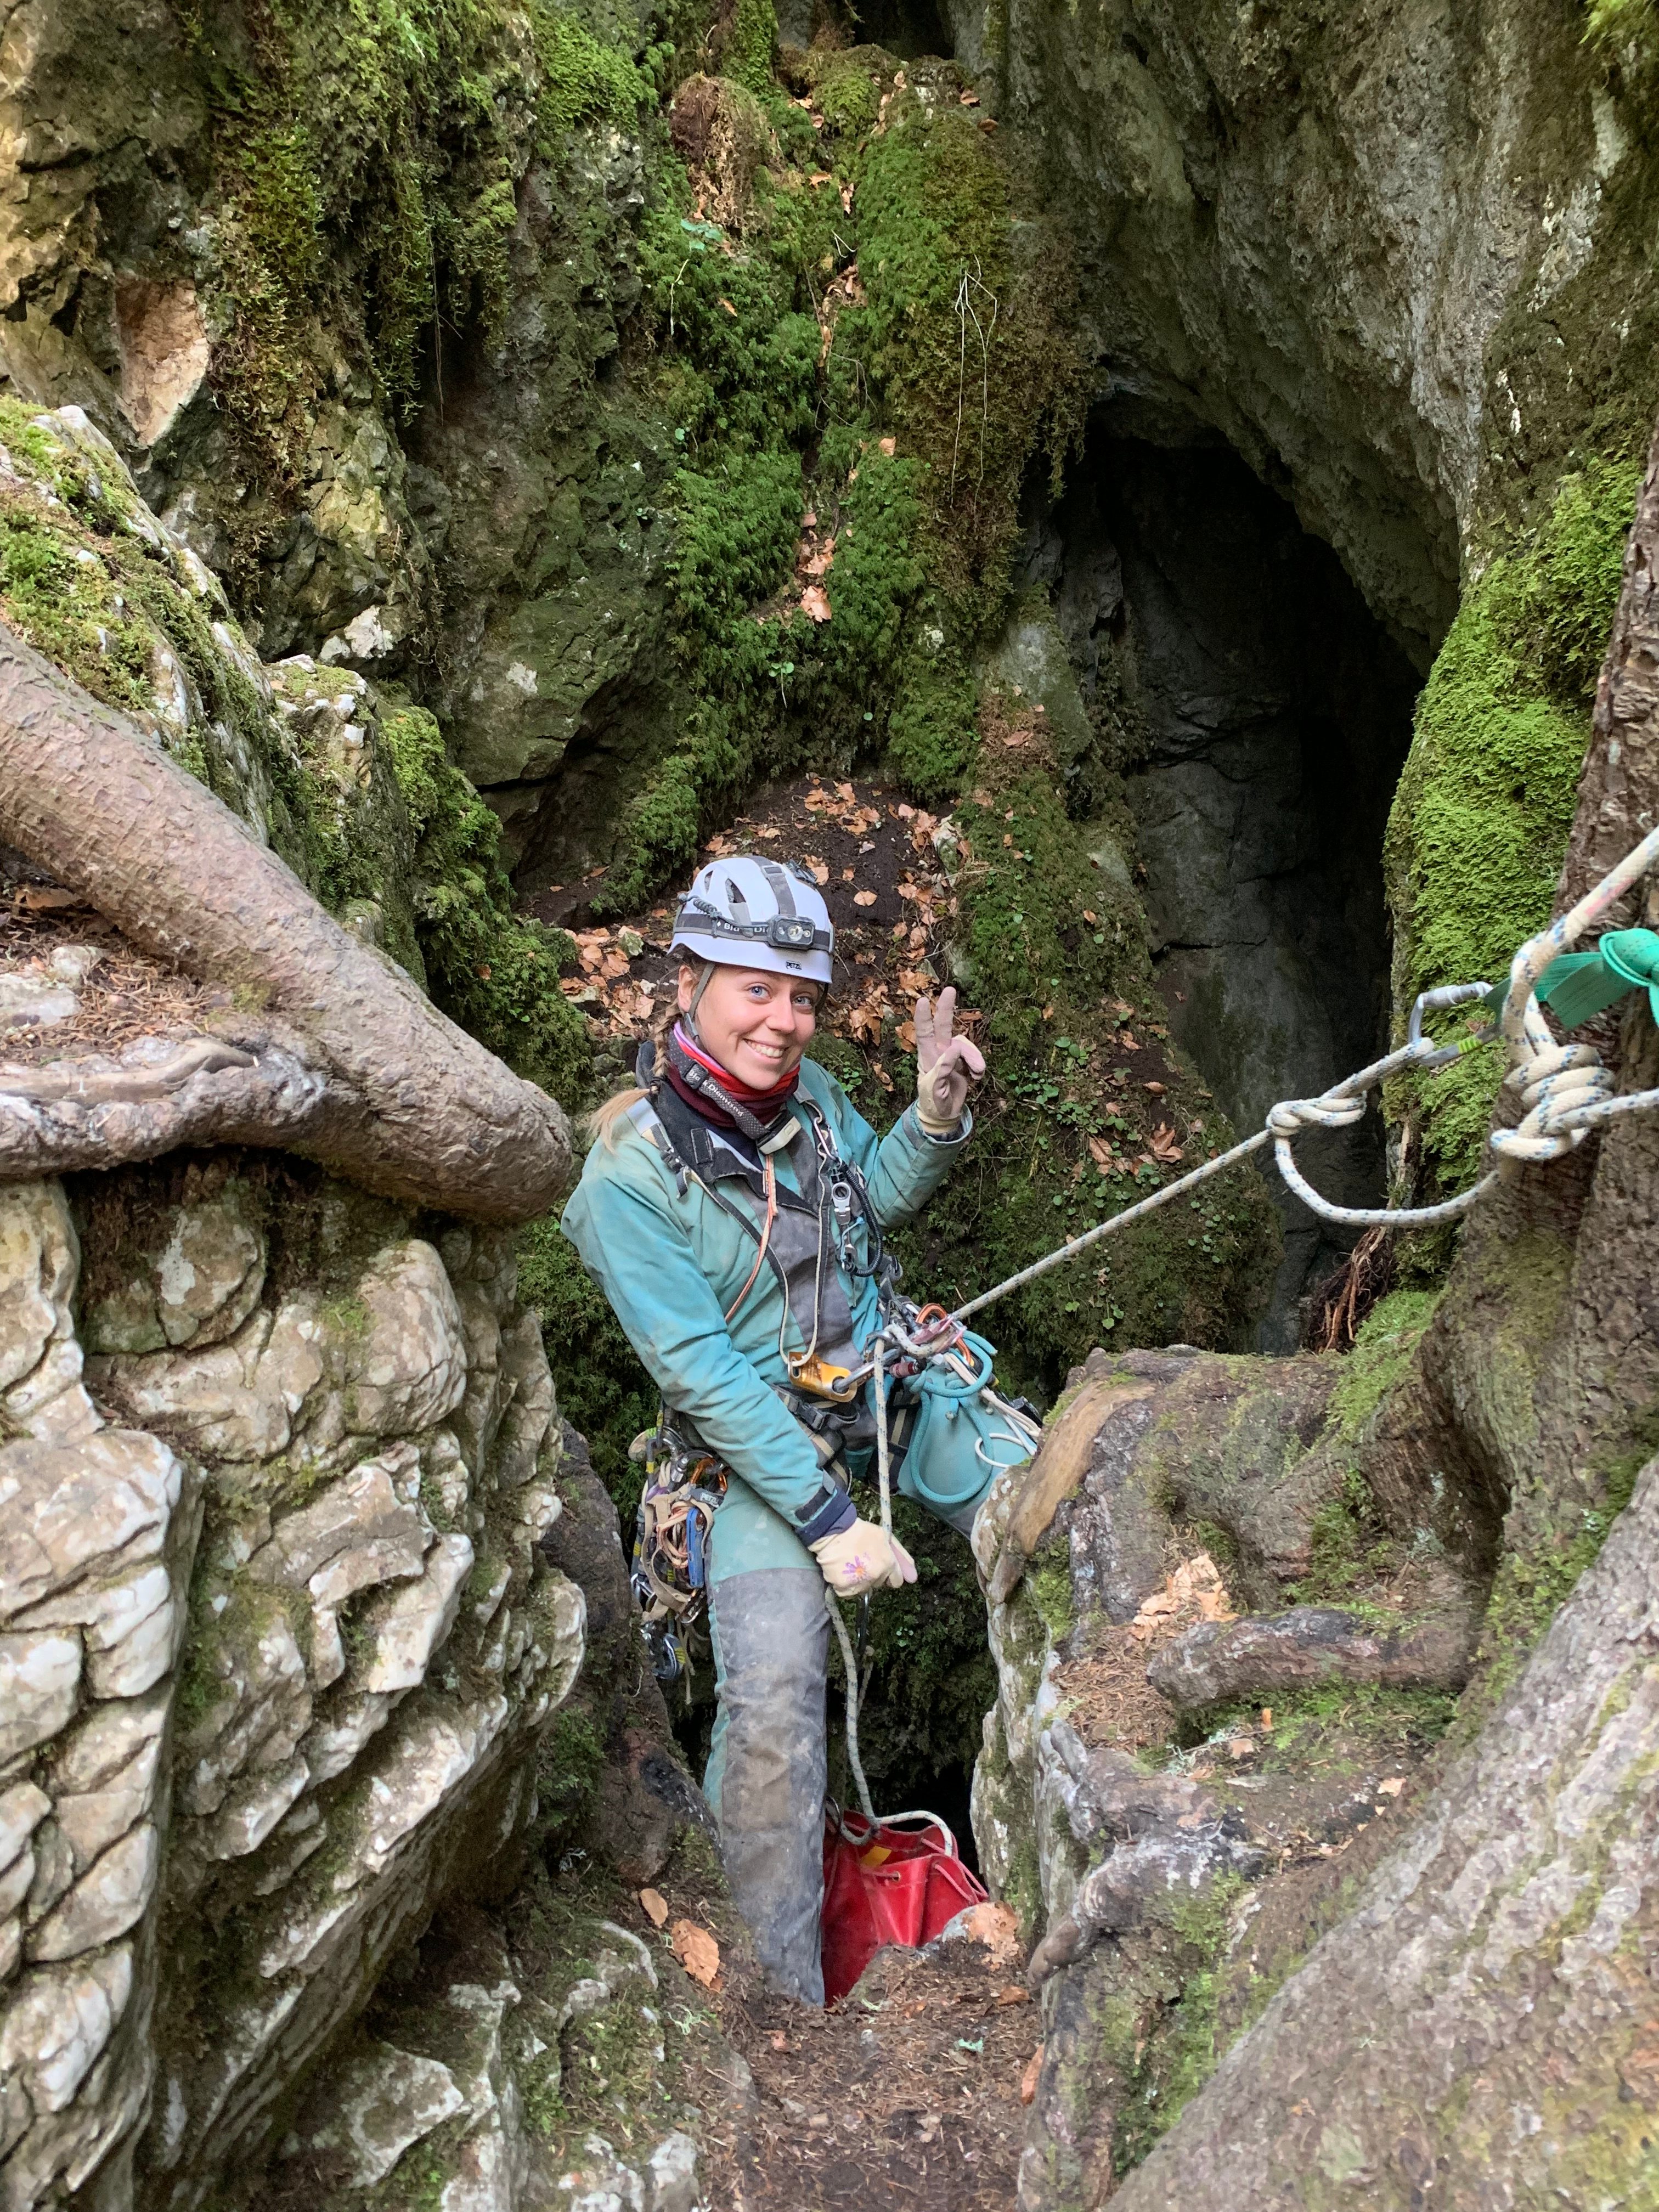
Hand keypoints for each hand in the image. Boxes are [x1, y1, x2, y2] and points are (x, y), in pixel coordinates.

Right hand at [808, 1518, 917, 1595]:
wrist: (832, 1531)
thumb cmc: (860, 1531)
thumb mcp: (885, 1537)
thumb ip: (901, 1557)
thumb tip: (913, 1578)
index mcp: (888, 1564)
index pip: (896, 1581)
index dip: (889, 1573)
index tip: (880, 1567)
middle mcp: (876, 1576)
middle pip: (879, 1584)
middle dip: (873, 1575)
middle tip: (862, 1560)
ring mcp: (860, 1584)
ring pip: (863, 1589)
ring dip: (859, 1581)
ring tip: (850, 1564)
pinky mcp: (844, 1589)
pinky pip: (847, 1593)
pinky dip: (844, 1585)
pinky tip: (841, 1571)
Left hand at [913, 986, 984, 1132]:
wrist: (944, 1115)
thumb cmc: (933, 1102)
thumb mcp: (935, 1089)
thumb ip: (943, 1069)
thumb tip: (953, 1049)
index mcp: (927, 1058)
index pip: (924, 1034)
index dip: (923, 1018)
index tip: (922, 1001)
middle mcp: (939, 1052)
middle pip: (943, 1026)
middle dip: (946, 1008)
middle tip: (950, 990)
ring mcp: (953, 1056)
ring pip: (966, 1045)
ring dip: (975, 1057)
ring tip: (978, 1073)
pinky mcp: (965, 1062)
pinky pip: (975, 1057)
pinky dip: (979, 1066)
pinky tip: (976, 1078)